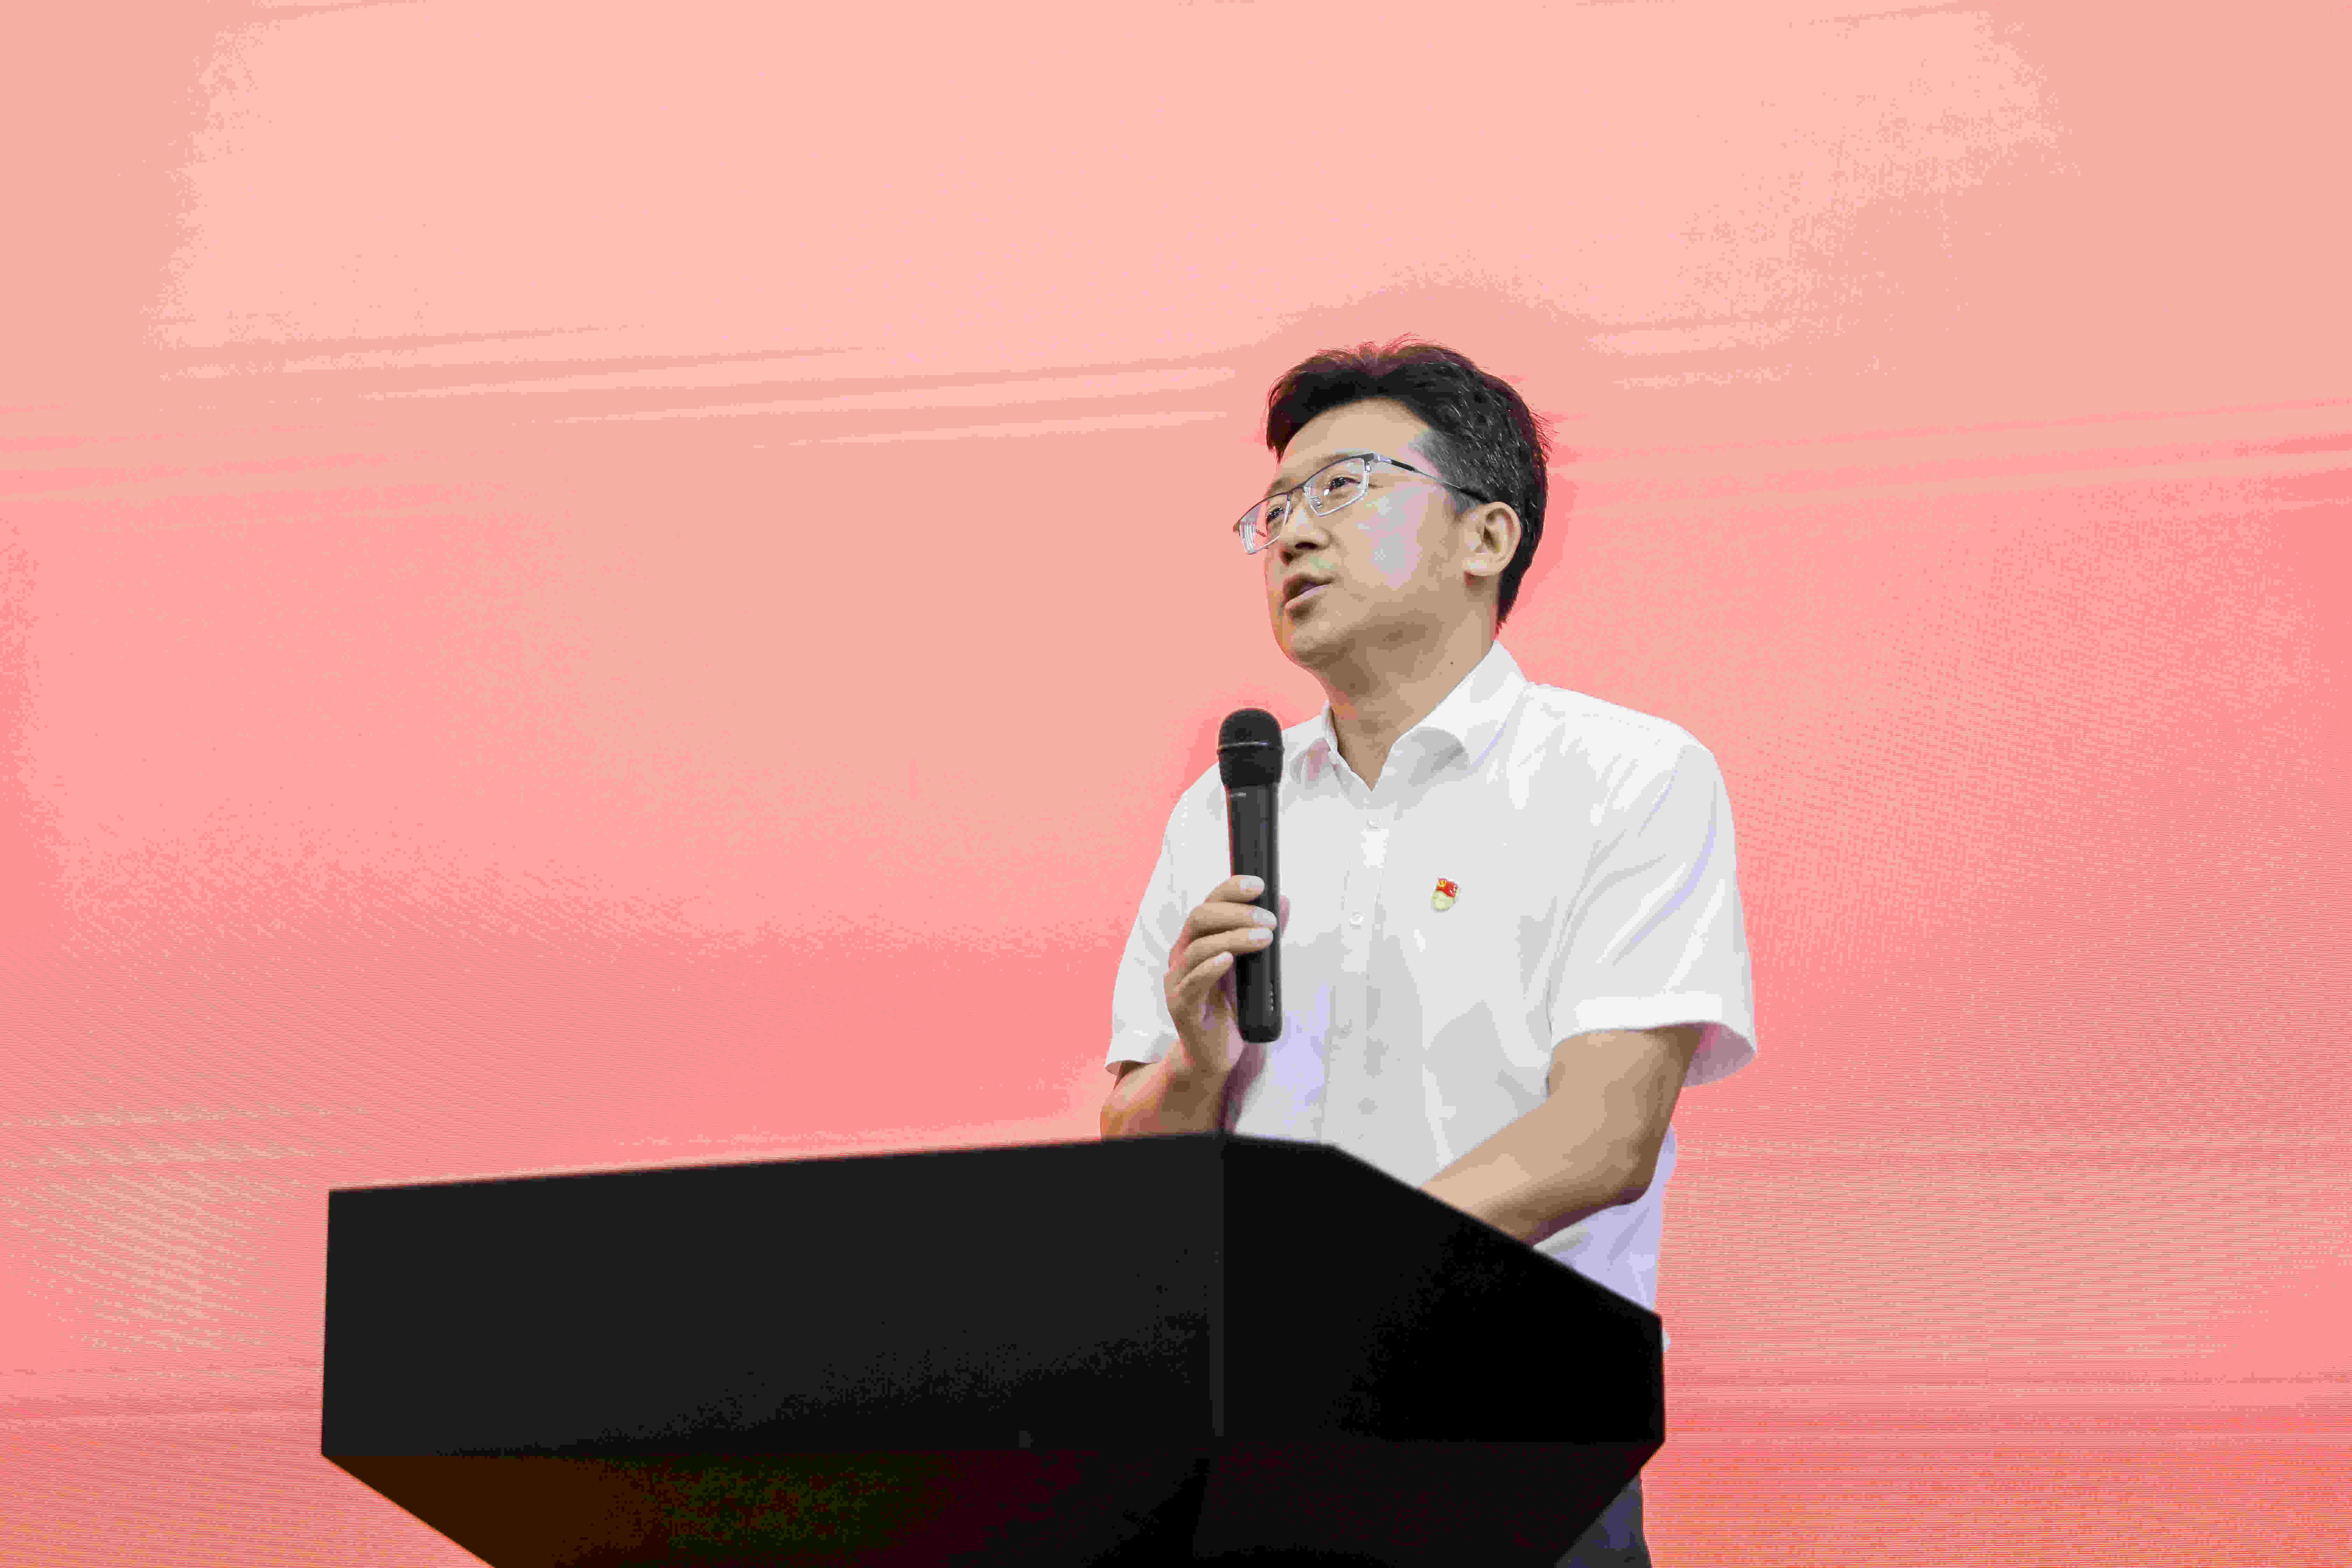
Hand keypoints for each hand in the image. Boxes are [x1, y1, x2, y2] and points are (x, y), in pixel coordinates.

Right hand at [1164, 874, 1289, 1080]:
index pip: (1208, 904)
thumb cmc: (1231, 1008)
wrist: (1213, 1054)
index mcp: (1196, 941)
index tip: (1260, 885)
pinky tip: (1228, 960)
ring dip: (1233, 938)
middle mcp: (1182, 956)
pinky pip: (1193, 982)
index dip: (1230, 889)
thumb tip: (1283, 901)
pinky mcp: (1181, 1007)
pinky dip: (1210, 968)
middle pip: (1199, 918)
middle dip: (1236, 913)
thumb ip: (1261, 935)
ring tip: (1265, 939)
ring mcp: (1178, 981)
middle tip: (1269, 920)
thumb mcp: (1251, 968)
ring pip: (1198, 948)